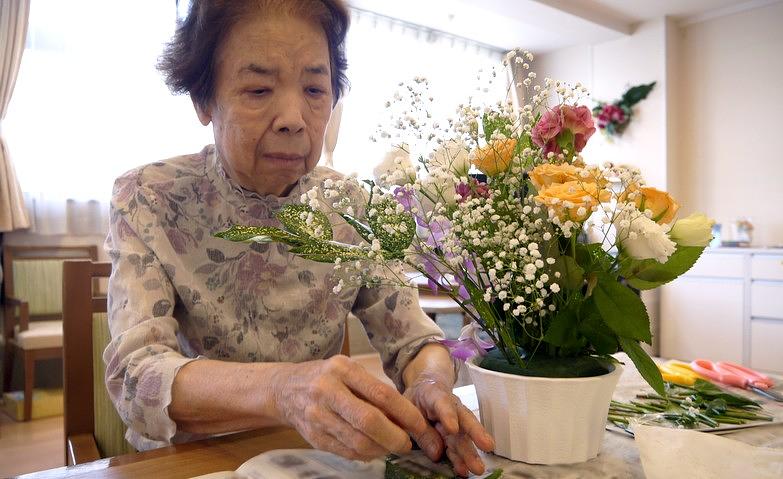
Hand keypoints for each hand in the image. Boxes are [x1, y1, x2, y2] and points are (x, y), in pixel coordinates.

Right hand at [273, 355, 441, 460]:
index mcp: (342, 369)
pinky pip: (346, 452)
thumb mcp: (348, 370)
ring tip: (392, 445)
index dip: (405, 413)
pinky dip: (365, 454)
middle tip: (407, 443)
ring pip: (358, 442)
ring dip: (382, 449)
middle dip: (394, 437)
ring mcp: (318, 416)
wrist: (284, 389)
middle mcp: (327, 391)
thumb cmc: (325, 377)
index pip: (381, 394)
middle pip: (369, 421)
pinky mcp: (313, 437)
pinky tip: (373, 449)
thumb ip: (373, 389)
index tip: (419, 425)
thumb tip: (406, 415)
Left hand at [404, 377, 494, 476]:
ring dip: (470, 452)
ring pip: (464, 436)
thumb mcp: (410, 408)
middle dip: (473, 434)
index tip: (453, 428)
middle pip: (463, 419)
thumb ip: (421, 430)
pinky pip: (458, 445)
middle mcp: (451, 407)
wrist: (426, 388)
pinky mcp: (456, 433)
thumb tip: (436, 453)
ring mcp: (456, 420)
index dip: (448, 415)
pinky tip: (465, 470)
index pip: (442, 403)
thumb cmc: (417, 397)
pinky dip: (461, 458)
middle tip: (486, 446)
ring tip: (477, 468)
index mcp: (434, 394)